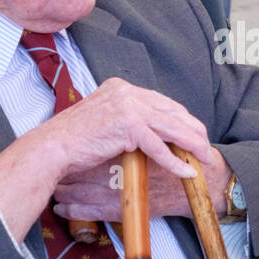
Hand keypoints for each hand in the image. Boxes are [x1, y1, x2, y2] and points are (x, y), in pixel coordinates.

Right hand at [0, 78, 213, 239]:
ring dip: (191, 144)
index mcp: (120, 87)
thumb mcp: (104, 121)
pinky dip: (175, 160)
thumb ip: (125, 119)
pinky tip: (187, 171)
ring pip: (171, 126)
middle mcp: (126, 91)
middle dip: (192, 130)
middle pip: (171, 110)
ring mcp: (127, 105)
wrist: (52, 148)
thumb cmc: (74, 141)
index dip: (180, 119)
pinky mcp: (128, 125)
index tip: (193, 132)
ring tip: (204, 158)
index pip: (161, 101)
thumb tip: (148, 132)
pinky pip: (159, 146)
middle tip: (205, 147)